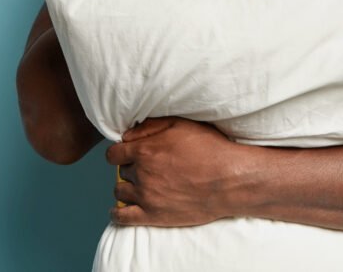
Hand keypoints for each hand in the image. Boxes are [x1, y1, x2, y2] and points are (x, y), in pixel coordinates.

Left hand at [105, 116, 241, 226]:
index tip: (128, 153)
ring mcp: (146, 197)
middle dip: (131, 168)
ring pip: (120, 191)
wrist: (228, 180)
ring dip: (127, 187)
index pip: (113, 153)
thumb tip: (126, 135)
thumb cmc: (209, 149)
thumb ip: (150, 127)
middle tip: (147, 168)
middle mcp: (141, 174)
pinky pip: (122, 217)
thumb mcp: (181, 124)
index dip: (120, 152)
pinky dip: (117, 213)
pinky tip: (120, 210)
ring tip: (140, 186)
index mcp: (145, 150)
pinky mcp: (153, 216)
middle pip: (121, 171)